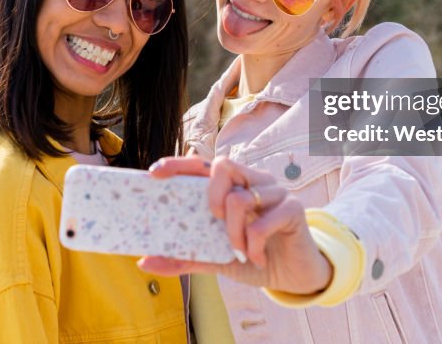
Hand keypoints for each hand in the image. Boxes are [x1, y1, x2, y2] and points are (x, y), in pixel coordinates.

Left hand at [139, 155, 332, 294]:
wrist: (295, 277)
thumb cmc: (256, 258)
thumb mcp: (217, 259)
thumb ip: (185, 257)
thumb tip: (145, 261)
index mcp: (234, 187)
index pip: (203, 165)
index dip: (179, 164)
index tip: (154, 173)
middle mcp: (254, 181)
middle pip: (223, 165)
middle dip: (210, 194)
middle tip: (213, 219)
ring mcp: (275, 192)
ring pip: (239, 198)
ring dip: (233, 233)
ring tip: (240, 251)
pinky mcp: (293, 208)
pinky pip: (262, 222)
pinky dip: (253, 246)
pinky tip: (258, 257)